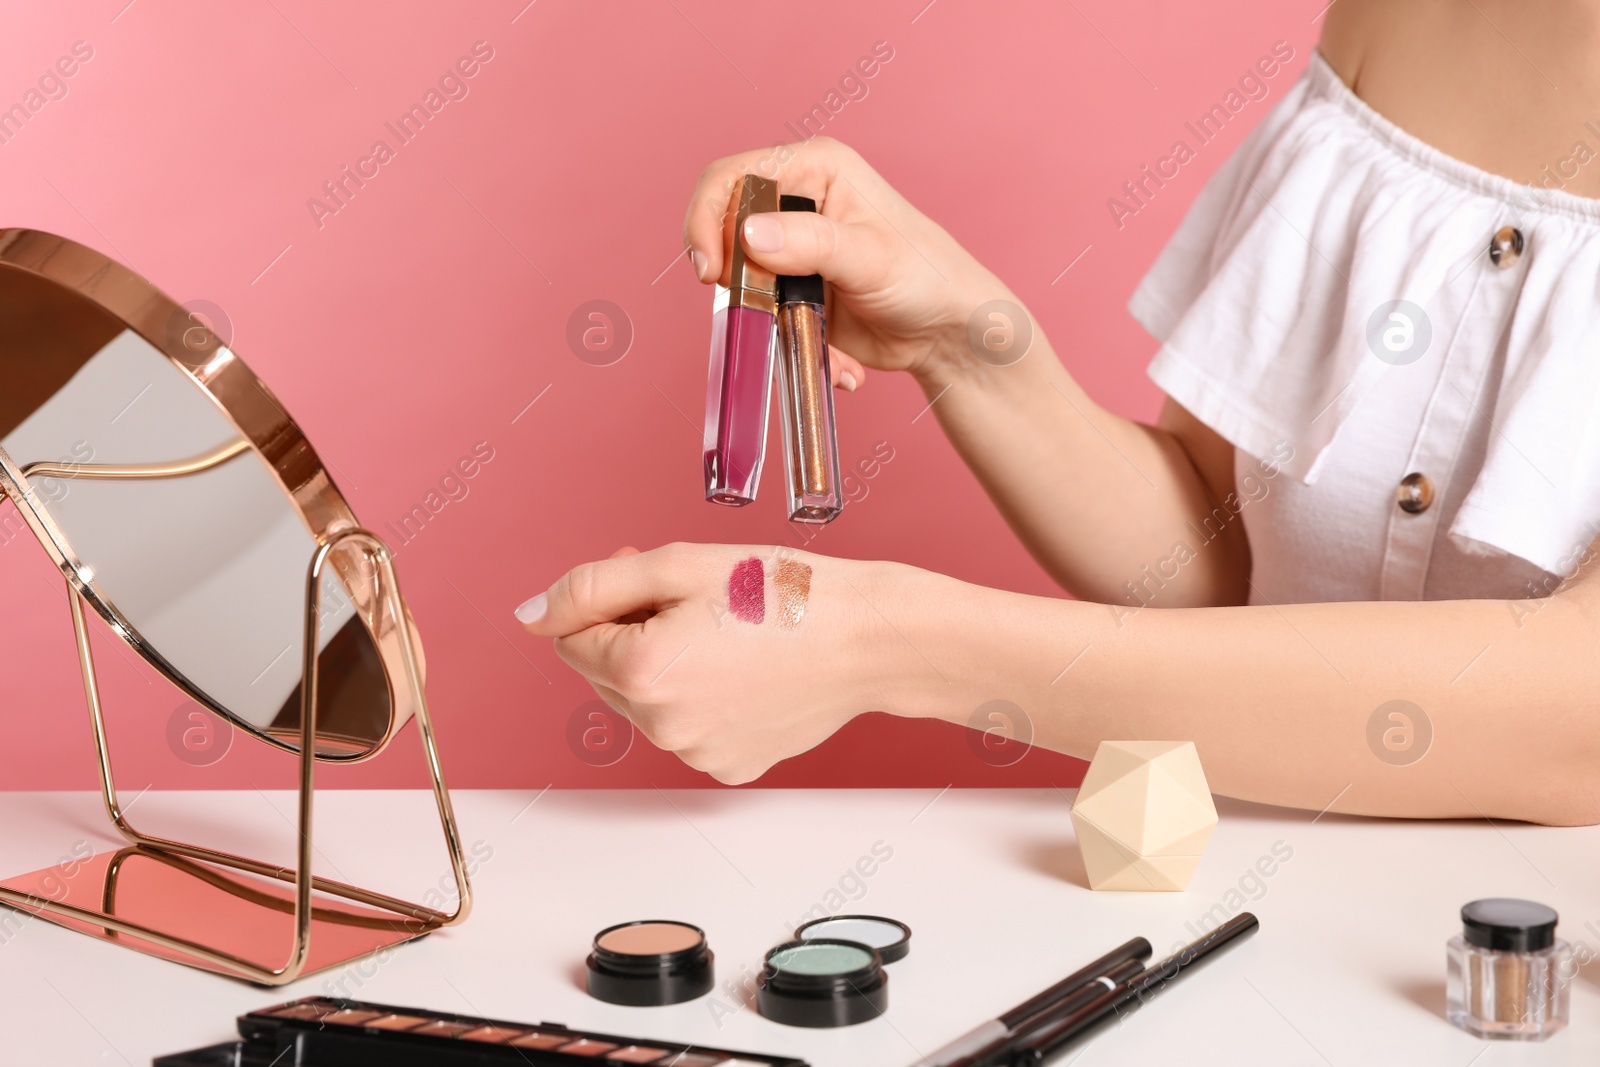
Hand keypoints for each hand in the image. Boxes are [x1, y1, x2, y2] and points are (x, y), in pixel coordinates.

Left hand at [517, 543, 889, 783]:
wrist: (867, 639)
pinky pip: (689, 728)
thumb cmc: (784, 592)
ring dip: (670, 670)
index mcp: (640, 669)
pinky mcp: (728, 767)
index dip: (611, 602)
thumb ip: (592, 586)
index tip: (661, 584)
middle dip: (635, 636)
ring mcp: (694, 753)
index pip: (572, 636)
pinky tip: (748, 674)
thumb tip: (531, 615)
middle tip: (700, 604)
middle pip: (606, 673)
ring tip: (732, 639)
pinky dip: (706, 701)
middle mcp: (660, 724)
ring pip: (647, 703)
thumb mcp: (679, 564)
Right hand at [683, 137, 1008, 383]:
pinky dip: (787, 344)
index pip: (733, 178)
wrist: (948, 334)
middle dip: (737, 281)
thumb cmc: (927, 278)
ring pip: (739, 282)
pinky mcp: (792, 293)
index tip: (711, 270)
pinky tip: (836, 361)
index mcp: (814, 168)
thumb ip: (809, 242)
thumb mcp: (869, 257)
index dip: (708, 219)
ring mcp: (791, 250)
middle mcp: (796, 202)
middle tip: (758, 313)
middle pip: (725, 231)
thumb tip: (749, 235)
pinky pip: (762, 318)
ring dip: (767, 323)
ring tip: (814, 340)